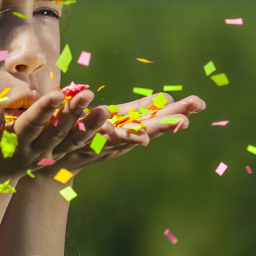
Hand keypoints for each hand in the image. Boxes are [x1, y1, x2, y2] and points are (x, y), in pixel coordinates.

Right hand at [0, 88, 109, 182]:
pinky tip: (108, 125)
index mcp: (13, 142)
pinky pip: (77, 147)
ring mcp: (48, 156)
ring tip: (105, 110)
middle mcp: (34, 151)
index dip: (43, 110)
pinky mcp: (57, 156)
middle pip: (56, 131)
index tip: (56, 94)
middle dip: (73, 113)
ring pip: (71, 141)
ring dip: (89, 126)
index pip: (31, 124)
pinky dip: (93, 138)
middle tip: (88, 94)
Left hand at [58, 92, 206, 173]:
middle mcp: (123, 138)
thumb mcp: (124, 119)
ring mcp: (103, 143)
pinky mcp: (82, 142)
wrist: (57, 157)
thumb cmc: (96, 132)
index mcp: (134, 127)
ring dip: (137, 134)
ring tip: (150, 132)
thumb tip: (171, 98)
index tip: (198, 104)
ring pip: (122, 138)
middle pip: (150, 129)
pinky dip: (101, 134)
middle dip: (168, 123)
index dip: (178, 111)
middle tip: (187, 120)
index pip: (160, 117)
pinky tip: (107, 130)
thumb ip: (144, 109)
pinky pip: (92, 139)